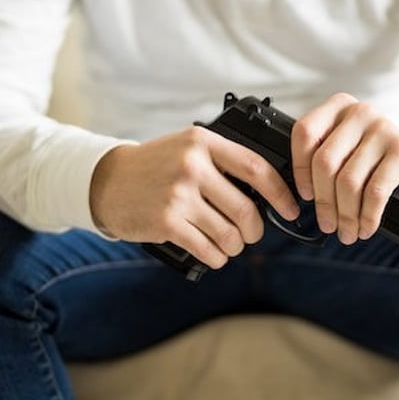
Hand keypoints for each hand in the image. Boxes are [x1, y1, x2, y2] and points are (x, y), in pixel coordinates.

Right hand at [90, 127, 299, 269]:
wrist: (107, 181)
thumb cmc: (155, 166)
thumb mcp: (189, 149)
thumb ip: (223, 162)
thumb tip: (269, 193)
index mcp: (203, 142)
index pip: (257, 168)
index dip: (281, 194)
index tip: (290, 210)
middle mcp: (192, 165)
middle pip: (246, 209)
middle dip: (255, 230)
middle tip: (251, 234)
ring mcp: (178, 194)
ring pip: (229, 234)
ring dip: (235, 246)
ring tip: (229, 244)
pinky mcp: (166, 222)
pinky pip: (208, 249)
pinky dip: (216, 257)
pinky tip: (213, 253)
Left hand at [291, 93, 398, 244]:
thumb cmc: (372, 164)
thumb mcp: (345, 152)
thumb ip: (321, 160)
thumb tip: (301, 193)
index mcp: (339, 106)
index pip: (305, 133)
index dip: (300, 170)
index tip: (305, 196)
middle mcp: (360, 111)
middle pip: (325, 162)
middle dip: (324, 202)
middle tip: (327, 225)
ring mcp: (384, 128)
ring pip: (349, 181)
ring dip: (346, 215)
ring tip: (347, 232)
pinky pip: (375, 191)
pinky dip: (368, 216)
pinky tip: (366, 227)